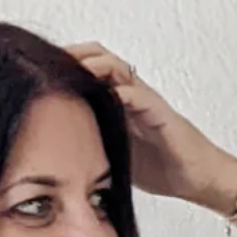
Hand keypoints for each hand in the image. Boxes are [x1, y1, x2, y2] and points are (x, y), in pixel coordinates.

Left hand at [62, 41, 236, 206]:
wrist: (196, 179)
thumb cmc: (161, 170)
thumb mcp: (116, 156)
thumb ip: (94, 147)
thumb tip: (59, 159)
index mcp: (119, 105)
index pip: (90, 74)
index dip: (67, 68)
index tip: (40, 71)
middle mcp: (132, 96)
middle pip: (101, 60)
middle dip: (76, 56)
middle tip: (50, 61)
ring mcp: (147, 101)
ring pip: (118, 68)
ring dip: (94, 66)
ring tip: (71, 68)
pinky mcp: (160, 112)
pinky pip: (139, 94)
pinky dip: (120, 92)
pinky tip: (102, 95)